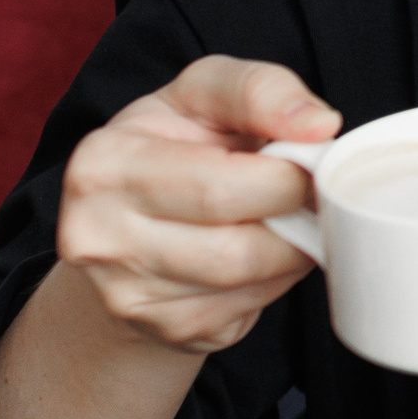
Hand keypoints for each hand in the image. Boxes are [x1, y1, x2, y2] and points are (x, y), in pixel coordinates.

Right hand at [56, 55, 340, 356]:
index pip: (220, 185)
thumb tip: (318, 125)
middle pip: (236, 246)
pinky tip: (261, 254)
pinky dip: (272, 283)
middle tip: (312, 195)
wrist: (130, 226)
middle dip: (294, 218)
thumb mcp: (204, 95)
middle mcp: (98, 235)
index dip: (287, 176)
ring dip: (289, 252)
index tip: (312, 163)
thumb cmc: (176, 147)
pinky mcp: (162, 328)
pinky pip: (244, 312)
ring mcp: (125, 293)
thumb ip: (259, 90)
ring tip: (288, 218)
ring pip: (246, 282)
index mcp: (105, 163)